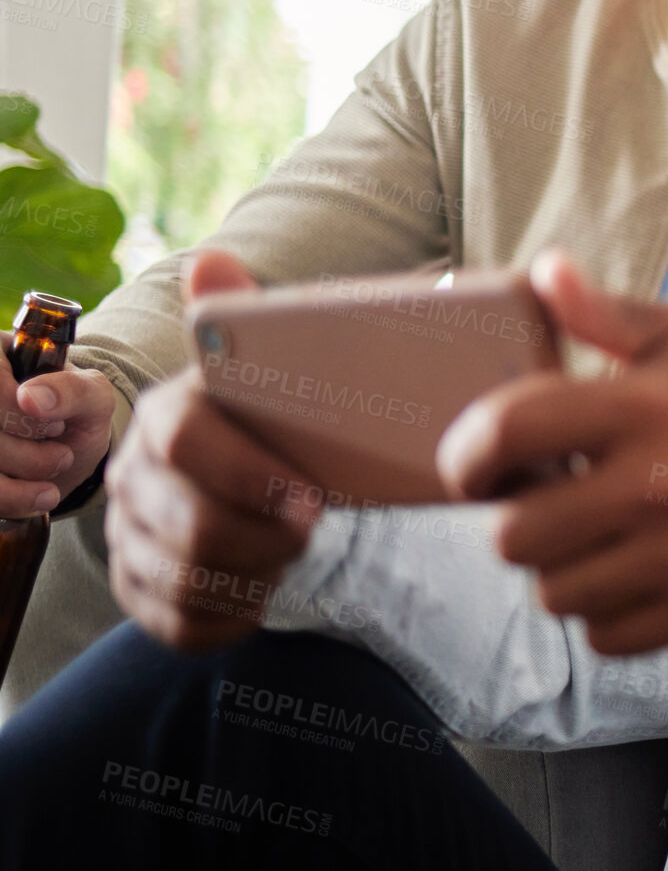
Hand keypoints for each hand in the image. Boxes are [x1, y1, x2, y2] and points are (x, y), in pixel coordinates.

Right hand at [1, 335, 116, 519]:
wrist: (72, 455)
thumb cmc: (80, 415)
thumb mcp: (94, 397)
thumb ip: (73, 389)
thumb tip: (29, 396)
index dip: (17, 411)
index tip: (54, 424)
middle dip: (27, 450)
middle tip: (61, 451)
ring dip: (23, 473)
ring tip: (56, 467)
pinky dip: (13, 497)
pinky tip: (42, 495)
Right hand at [103, 250, 324, 650]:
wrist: (254, 469)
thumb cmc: (270, 416)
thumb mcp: (270, 366)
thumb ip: (244, 316)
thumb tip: (214, 264)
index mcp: (165, 413)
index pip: (186, 440)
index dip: (250, 474)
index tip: (314, 499)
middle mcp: (132, 476)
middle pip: (191, 524)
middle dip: (265, 536)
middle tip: (314, 527)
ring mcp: (129, 536)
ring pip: (186, 581)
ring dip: (257, 573)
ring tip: (295, 548)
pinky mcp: (138, 590)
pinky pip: (180, 626)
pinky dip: (234, 616)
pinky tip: (267, 589)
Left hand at [438, 250, 667, 655]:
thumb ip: (608, 313)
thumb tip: (543, 273)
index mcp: (643, 405)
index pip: (507, 432)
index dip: (466, 453)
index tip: (474, 462)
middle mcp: (654, 484)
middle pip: (514, 535)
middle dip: (519, 518)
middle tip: (547, 499)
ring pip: (555, 593)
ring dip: (561, 568)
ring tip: (593, 535)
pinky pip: (606, 636)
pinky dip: (606, 612)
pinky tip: (631, 571)